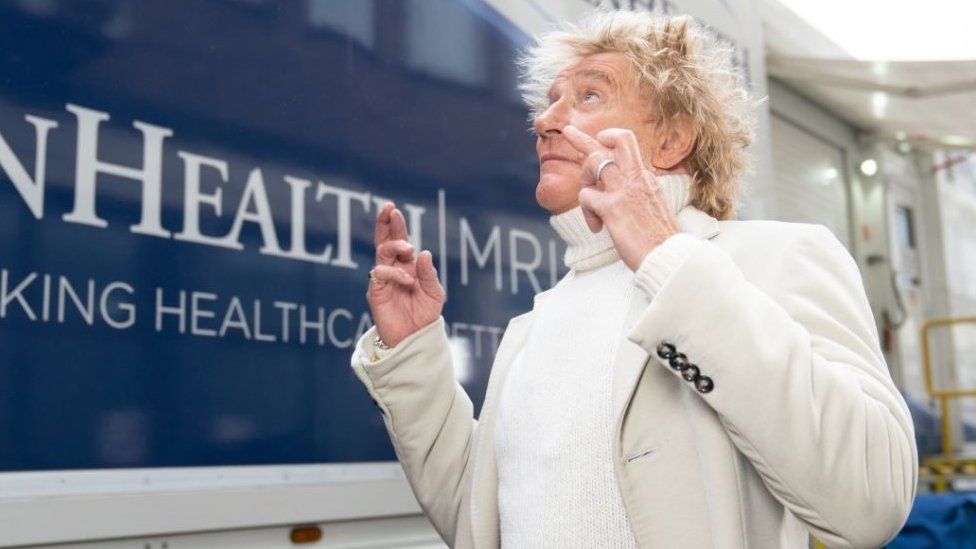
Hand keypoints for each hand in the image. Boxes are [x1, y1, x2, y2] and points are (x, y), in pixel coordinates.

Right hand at [366, 202, 444, 346]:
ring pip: (381, 253)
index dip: (395, 225)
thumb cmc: (424, 315)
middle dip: (385, 224)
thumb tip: (423, 252)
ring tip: (408, 249)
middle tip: (389, 209)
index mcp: (408, 265)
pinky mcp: (376, 291)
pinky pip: (380, 274)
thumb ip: (429, 274)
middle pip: (384, 240)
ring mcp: (384, 279)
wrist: (415, 338)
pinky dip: (394, 272)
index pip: (400, 240)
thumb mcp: (434, 293)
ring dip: (395, 246)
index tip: (393, 209)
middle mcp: (394, 268)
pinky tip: (407, 279)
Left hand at [562, 125, 678, 271]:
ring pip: (593, 162)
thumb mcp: (654, 206)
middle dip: (585, 137)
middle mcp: (636, 177)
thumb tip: (622, 195)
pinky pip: (585, 196)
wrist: (669, 256)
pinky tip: (596, 227)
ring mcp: (624, 190)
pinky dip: (586, 212)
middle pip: (613, 141)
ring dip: (584, 180)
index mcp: (646, 177)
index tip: (601, 143)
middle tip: (568, 130)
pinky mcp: (612, 207)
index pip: (627, 146)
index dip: (611, 141)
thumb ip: (639, 194)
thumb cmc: (661, 238)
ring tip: (591, 208)